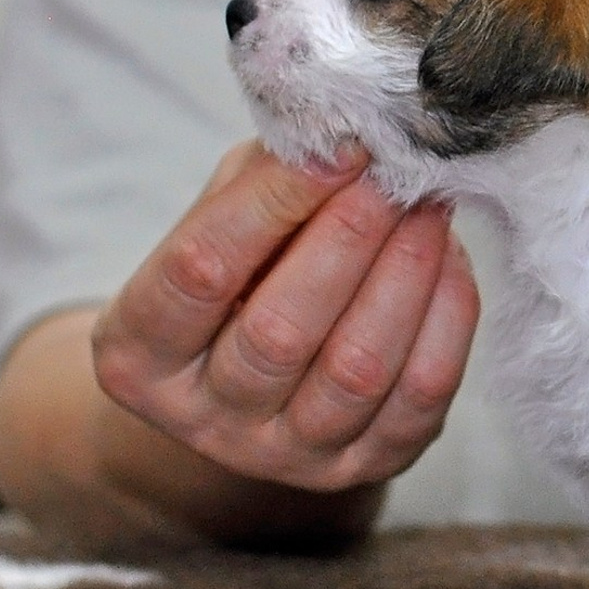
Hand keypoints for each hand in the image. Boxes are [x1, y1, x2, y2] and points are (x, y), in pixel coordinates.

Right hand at [90, 140, 479, 493]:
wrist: (259, 382)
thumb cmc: (238, 279)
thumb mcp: (218, 223)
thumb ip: (260, 178)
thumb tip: (332, 122)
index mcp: (138, 355)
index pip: (200, 270)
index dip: (273, 202)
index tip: (337, 146)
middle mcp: (205, 420)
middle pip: (280, 330)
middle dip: (348, 238)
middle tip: (395, 173)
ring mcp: (288, 456)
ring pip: (357, 368)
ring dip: (404, 274)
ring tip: (429, 205)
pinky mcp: (366, 466)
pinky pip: (420, 395)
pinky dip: (445, 319)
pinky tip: (450, 259)